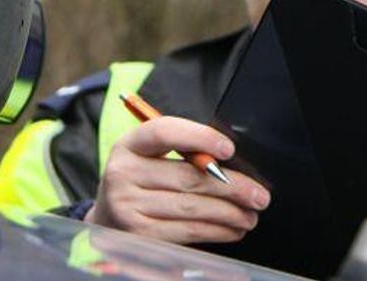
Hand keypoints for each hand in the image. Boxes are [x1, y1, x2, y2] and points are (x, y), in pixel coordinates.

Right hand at [84, 116, 269, 244]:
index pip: (163, 132)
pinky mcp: (140, 235)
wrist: (107, 221)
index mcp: (128, 145)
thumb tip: (228, 160)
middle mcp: (123, 174)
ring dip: (230, 212)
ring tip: (250, 214)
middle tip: (259, 194)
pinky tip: (232, 228)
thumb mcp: (148, 159)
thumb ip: (180, 153)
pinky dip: (217, 230)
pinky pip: (188, 231)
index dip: (199, 137)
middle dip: (232, 186)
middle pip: (187, 176)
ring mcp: (128, 206)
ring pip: (192, 207)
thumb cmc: (139, 184)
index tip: (228, 148)